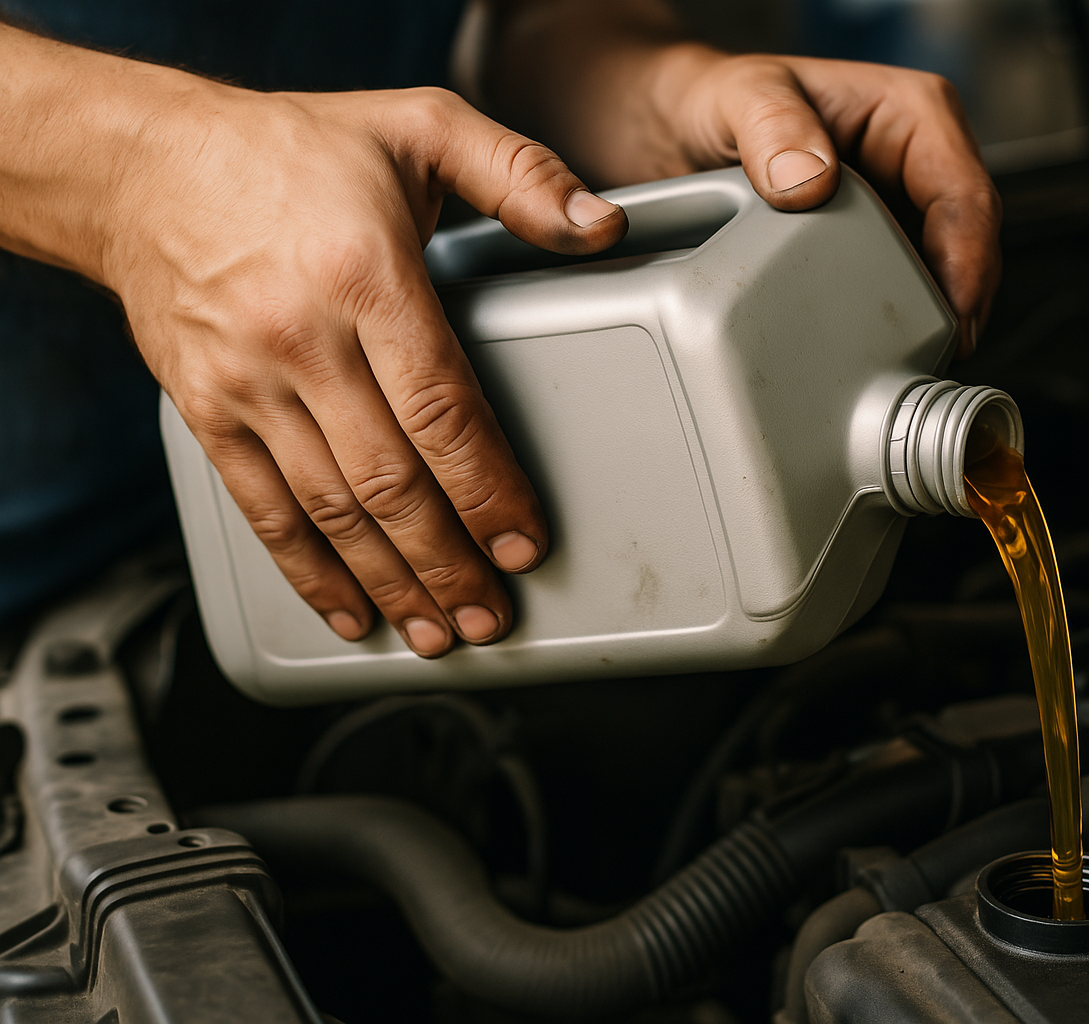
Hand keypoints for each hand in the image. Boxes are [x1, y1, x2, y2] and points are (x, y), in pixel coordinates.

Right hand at [102, 82, 626, 654]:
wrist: (143, 166)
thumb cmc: (289, 150)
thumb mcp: (419, 125)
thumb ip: (519, 175)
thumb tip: (601, 225)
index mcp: (366, 277)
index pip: (442, 408)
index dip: (487, 488)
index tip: (523, 540)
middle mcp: (302, 339)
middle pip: (389, 479)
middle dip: (447, 561)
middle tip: (492, 614)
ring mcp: (247, 383)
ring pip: (329, 510)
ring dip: (389, 583)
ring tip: (437, 631)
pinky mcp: (206, 412)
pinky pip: (262, 510)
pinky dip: (308, 573)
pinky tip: (350, 612)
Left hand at [653, 51, 1001, 355]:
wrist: (678, 131)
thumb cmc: (718, 98)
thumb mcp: (741, 96)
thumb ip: (773, 127)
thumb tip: (810, 181)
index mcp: (912, 114)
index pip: (964, 193)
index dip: (969, 260)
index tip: (953, 313)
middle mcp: (917, 162)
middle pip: (968, 244)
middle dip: (959, 305)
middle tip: (931, 358)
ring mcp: (899, 209)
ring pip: (944, 276)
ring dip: (932, 322)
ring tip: (908, 365)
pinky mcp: (876, 247)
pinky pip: (904, 291)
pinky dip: (899, 326)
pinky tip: (881, 354)